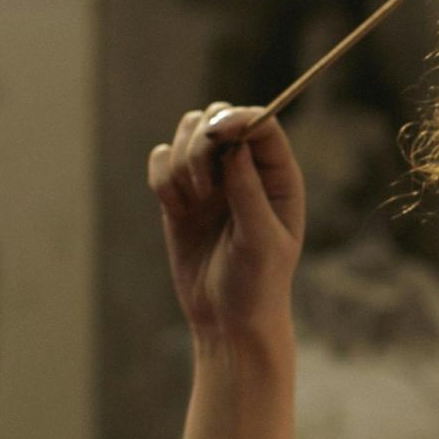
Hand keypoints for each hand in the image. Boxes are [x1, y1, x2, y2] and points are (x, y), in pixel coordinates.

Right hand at [150, 106, 305, 347]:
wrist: (227, 320)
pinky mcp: (180, 193)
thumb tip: (234, 147)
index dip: (236, 118)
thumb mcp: (261, 242)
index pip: (260, 123)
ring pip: (184, 134)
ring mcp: (211, 178)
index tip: (216, 134)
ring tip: (193, 203)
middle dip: (200, 143)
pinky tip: (176, 209)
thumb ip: (249, 193)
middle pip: (216, 118)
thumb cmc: (257, 284)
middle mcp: (246, 168)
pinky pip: (160, 160)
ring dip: (180, 163)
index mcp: (278, 175)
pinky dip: (161, 178)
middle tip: (202, 188)